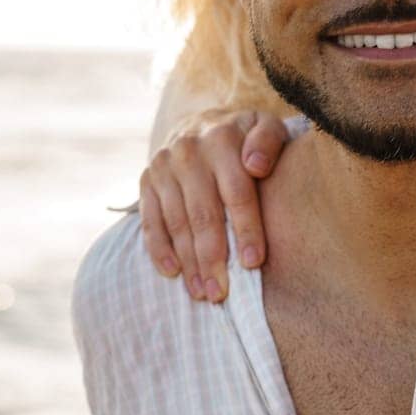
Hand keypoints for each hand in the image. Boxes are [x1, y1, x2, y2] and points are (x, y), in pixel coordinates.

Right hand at [139, 107, 289, 302]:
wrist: (202, 122)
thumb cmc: (245, 136)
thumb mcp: (265, 126)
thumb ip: (269, 141)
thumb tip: (256, 166)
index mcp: (221, 138)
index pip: (235, 192)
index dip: (245, 228)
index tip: (253, 262)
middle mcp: (188, 150)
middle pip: (202, 213)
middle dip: (212, 257)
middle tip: (222, 292)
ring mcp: (163, 166)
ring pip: (176, 222)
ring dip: (189, 261)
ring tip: (203, 292)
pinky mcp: (147, 180)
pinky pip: (150, 220)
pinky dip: (159, 249)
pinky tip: (173, 274)